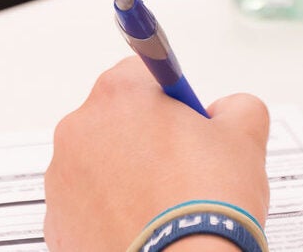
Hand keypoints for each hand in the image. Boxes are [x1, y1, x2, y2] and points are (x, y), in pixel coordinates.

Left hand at [45, 59, 271, 251]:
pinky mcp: (57, 224)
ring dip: (126, 178)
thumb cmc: (203, 205)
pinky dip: (110, 214)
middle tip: (185, 172)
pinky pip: (87, 208)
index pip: (144, 75)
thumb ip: (238, 107)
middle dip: (148, 140)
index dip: (173, 101)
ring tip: (164, 207)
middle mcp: (79, 130)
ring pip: (100, 166)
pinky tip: (143, 227)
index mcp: (119, 95)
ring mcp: (63, 180)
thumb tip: (229, 111)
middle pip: (119, 121)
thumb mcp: (245, 138)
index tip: (188, 123)